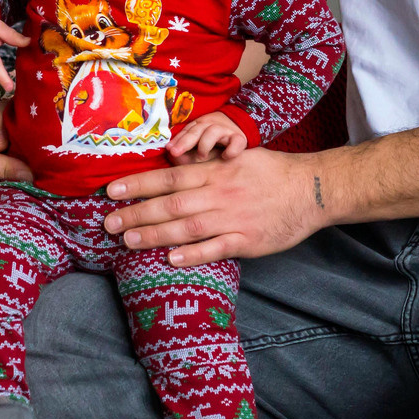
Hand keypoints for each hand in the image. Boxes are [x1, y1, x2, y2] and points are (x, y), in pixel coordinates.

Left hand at [103, 145, 328, 266]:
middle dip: (136, 213)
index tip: (111, 191)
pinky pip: (216, 248)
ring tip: (129, 241)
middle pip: (170, 203)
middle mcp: (219, 194)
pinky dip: (193, 254)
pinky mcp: (248, 241)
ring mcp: (233, 218)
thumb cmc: (270, 173)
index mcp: (214, 172)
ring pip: (187, 226)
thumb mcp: (236, 158)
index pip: (168, 177)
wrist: (311, 189)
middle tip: (108, 223)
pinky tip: (172, 259)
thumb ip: (206, 166)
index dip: (137, 184)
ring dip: (155, 235)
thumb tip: (174, 165)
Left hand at [168, 110, 246, 163]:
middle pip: (197, 130)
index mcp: (199, 126)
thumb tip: (172, 157)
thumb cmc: (213, 143)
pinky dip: (231, 149)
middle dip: (185, 141)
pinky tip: (225, 157)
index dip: (177, 140)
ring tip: (201, 156)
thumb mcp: (197, 146)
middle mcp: (211, 126)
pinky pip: (236, 142)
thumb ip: (185, 153)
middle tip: (175, 152)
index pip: (187, 132)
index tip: (169, 149)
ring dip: (205, 144)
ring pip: (213, 131)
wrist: (239, 129)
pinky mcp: (240, 139)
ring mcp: (226, 132)